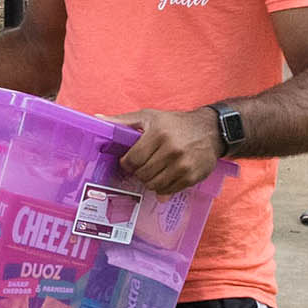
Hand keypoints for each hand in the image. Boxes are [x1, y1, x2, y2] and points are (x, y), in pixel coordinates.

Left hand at [105, 107, 223, 195]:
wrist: (211, 130)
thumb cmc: (175, 123)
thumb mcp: (149, 116)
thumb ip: (123, 120)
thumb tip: (96, 118)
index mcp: (158, 134)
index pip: (132, 160)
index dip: (127, 163)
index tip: (129, 161)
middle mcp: (172, 150)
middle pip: (142, 174)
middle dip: (139, 172)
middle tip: (143, 166)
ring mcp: (183, 165)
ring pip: (154, 185)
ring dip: (150, 181)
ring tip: (154, 171)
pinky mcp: (192, 177)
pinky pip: (169, 191)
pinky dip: (163, 188)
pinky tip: (166, 176)